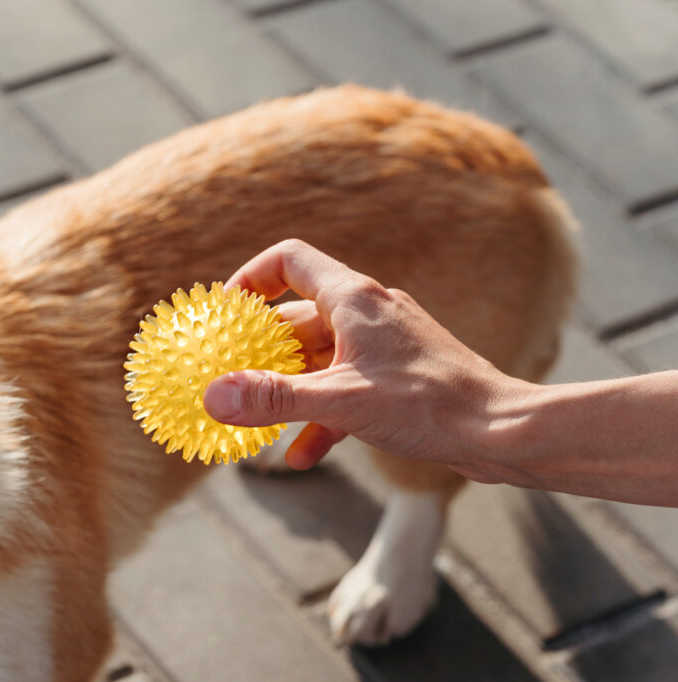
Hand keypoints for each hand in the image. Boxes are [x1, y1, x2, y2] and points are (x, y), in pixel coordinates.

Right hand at [203, 239, 517, 476]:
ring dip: (288, 391)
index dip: (251, 278)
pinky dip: (320, 416)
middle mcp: (368, 313)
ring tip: (258, 424)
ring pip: (318, 360)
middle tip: (229, 379)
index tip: (225, 313)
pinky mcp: (397, 378)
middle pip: (297, 319)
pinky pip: (345, 389)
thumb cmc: (429, 405)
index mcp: (354, 299)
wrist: (501, 432)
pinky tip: (303, 455)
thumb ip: (273, 397)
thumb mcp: (340, 401)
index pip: (290, 260)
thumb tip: (214, 395)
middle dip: (261, 352)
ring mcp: (384, 346)